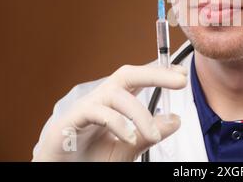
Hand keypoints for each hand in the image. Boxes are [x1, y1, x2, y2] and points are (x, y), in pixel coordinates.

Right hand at [32, 64, 186, 161]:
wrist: (60, 168)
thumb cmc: (90, 156)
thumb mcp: (127, 148)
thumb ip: (147, 135)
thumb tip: (175, 120)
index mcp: (116, 102)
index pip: (140, 80)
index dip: (161, 74)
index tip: (182, 74)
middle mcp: (102, 98)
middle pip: (127, 75)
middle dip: (155, 74)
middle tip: (180, 80)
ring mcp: (87, 107)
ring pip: (116, 95)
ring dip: (140, 113)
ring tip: (154, 135)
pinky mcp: (71, 120)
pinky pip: (97, 112)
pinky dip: (117, 123)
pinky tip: (129, 136)